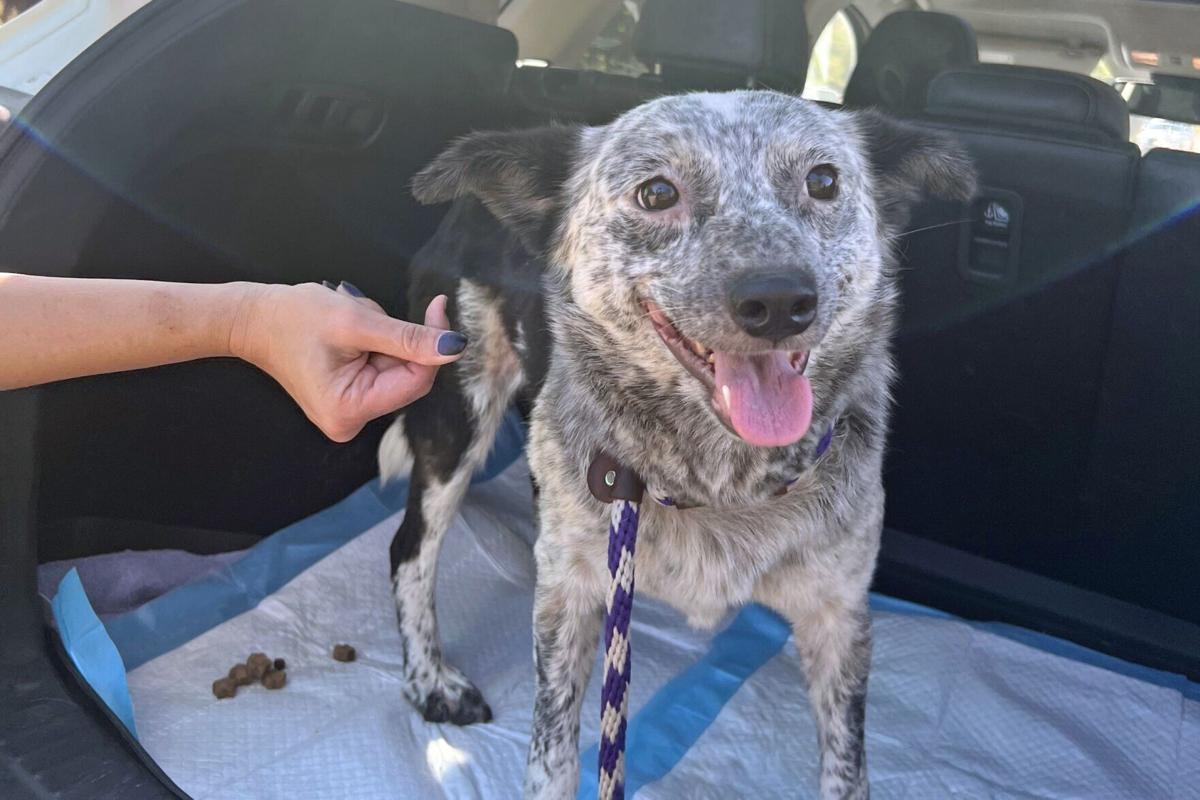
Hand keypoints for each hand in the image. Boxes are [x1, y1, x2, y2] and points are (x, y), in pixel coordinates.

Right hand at [230, 281, 465, 441]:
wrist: (253, 319)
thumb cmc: (294, 318)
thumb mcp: (356, 322)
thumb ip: (408, 337)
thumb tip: (455, 348)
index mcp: (350, 411)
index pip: (418, 381)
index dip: (433, 345)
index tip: (438, 307)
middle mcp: (351, 421)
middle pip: (407, 376)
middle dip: (395, 339)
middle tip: (365, 313)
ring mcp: (350, 412)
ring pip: (395, 368)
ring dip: (382, 338)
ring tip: (347, 321)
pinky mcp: (349, 398)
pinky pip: (381, 368)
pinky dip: (373, 343)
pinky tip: (348, 332)